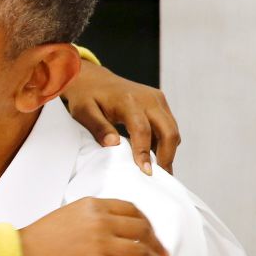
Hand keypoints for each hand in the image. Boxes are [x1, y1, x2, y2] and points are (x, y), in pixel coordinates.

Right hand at [19, 197, 171, 255]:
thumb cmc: (37, 241)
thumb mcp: (67, 216)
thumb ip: (90, 219)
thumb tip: (110, 232)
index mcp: (91, 206)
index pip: (131, 210)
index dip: (147, 223)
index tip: (152, 234)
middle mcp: (99, 221)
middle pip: (142, 230)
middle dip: (157, 244)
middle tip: (162, 255)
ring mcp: (100, 244)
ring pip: (142, 253)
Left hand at [63, 60, 179, 174]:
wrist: (93, 78)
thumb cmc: (86, 96)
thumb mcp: (83, 112)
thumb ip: (98, 127)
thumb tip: (113, 144)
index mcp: (128, 100)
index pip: (142, 130)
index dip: (144, 153)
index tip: (146, 172)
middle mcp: (147, 98)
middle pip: (168, 131)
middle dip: (167, 156)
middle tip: (159, 177)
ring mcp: (156, 98)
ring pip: (171, 129)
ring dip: (167, 150)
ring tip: (157, 169)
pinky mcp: (159, 101)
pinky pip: (168, 124)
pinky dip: (165, 140)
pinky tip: (154, 154)